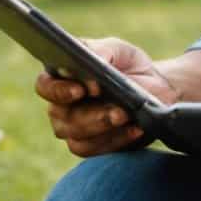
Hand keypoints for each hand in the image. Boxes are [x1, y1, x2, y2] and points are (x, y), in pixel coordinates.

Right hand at [34, 37, 177, 157]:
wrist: (156, 88)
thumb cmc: (129, 65)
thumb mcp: (119, 50)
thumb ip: (103, 51)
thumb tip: (92, 61)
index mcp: (60, 78)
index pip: (45, 86)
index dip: (58, 90)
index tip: (80, 90)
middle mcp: (60, 107)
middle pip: (63, 117)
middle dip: (92, 114)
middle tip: (117, 110)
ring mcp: (74, 130)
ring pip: (78, 137)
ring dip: (106, 128)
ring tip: (127, 117)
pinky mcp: (93, 147)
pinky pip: (98, 149)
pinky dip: (118, 140)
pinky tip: (136, 129)